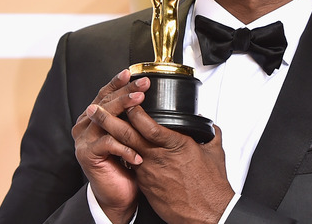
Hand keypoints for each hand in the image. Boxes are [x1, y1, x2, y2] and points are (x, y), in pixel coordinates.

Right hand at [72, 69, 147, 222]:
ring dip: (124, 109)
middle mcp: (85, 125)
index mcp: (93, 117)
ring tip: (141, 103)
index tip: (132, 72)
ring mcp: (83, 139)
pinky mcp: (86, 155)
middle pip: (105, 102)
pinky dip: (125, 147)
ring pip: (105, 119)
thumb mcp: (129, 134)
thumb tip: (146, 93)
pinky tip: (138, 152)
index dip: (117, 82)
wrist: (118, 193)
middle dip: (125, 92)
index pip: (105, 94)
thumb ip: (130, 116)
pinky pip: (107, 144)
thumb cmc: (126, 162)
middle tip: (143, 85)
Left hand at [87, 87, 234, 223]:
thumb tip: (211, 128)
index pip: (148, 125)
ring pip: (126, 150)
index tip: (128, 100)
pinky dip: (125, 156)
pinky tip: (118, 149)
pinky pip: (133, 167)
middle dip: (109, 120)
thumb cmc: (211, 187)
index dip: (134, 111)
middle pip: (128, 135)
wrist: (206, 215)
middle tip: (96, 109)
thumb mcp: (215, 154)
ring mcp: (149, 173)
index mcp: (176, 145)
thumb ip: (211, 136)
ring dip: (112, 137)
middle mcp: (159, 158)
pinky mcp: (146, 186)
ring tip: (100, 126)